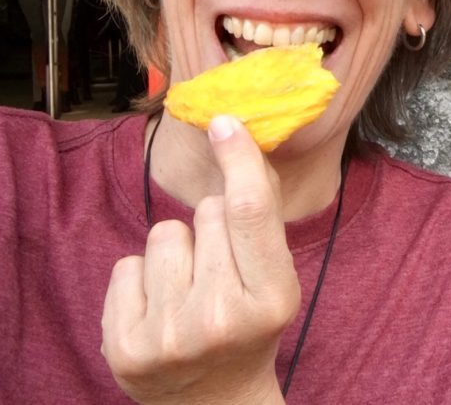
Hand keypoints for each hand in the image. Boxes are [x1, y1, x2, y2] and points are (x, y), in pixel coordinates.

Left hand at [102, 115, 299, 404]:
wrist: (215, 404)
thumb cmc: (252, 327)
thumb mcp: (277, 280)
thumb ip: (261, 219)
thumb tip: (237, 137)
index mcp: (270, 299)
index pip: (248, 212)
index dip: (238, 160)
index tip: (224, 122)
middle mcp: (218, 319)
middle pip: (207, 213)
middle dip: (214, 225)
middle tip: (221, 267)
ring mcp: (167, 336)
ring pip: (163, 234)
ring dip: (177, 251)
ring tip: (188, 288)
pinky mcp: (123, 347)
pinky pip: (126, 264)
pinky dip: (141, 280)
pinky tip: (159, 308)